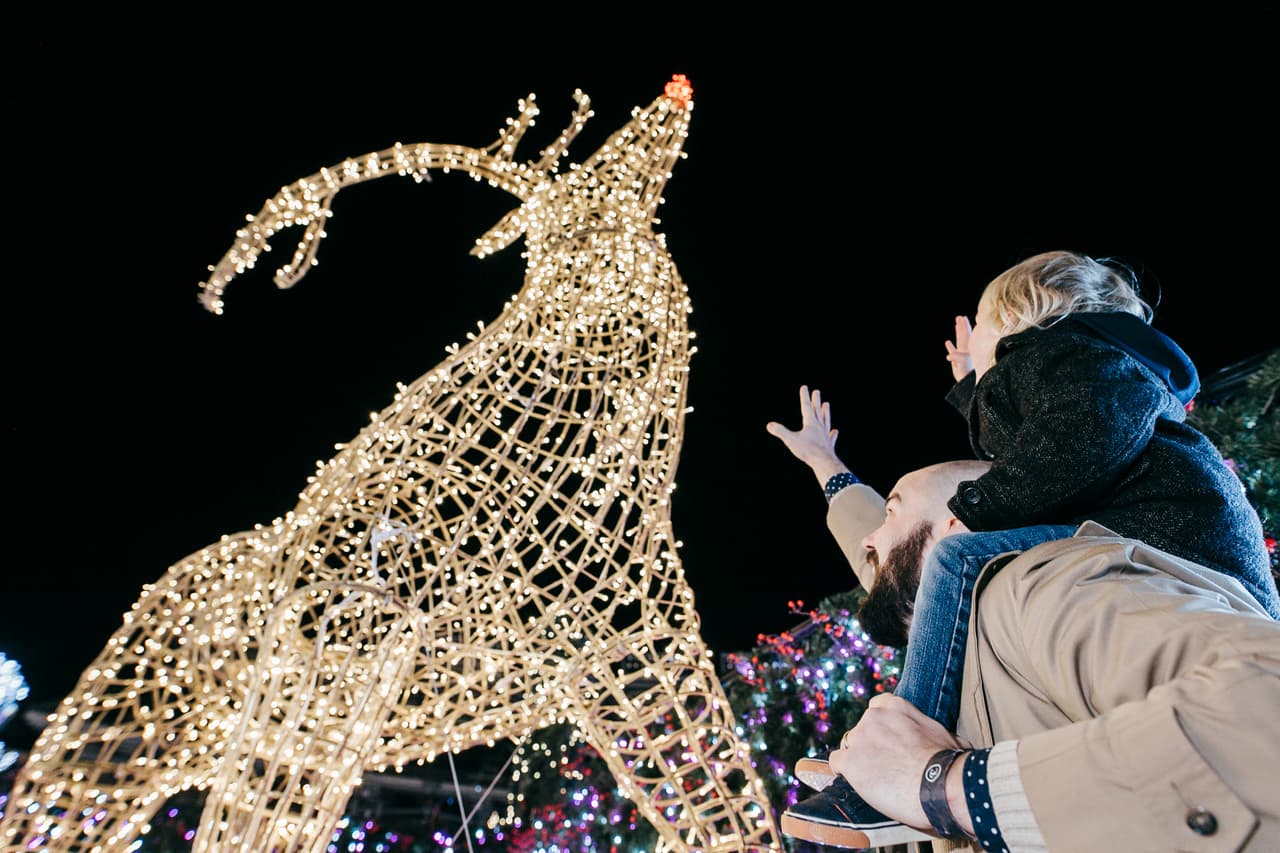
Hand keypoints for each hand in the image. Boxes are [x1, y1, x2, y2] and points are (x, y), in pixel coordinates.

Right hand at [765, 386, 848, 484]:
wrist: (824, 462)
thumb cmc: (808, 451)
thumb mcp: (791, 440)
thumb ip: (780, 432)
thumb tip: (769, 425)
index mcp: (810, 423)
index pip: (806, 407)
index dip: (804, 397)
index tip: (805, 387)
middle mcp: (819, 427)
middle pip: (817, 411)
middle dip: (816, 401)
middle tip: (817, 391)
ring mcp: (825, 435)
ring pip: (825, 420)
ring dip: (825, 412)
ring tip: (826, 404)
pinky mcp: (829, 445)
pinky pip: (831, 437)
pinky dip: (832, 433)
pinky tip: (834, 431)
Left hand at [827, 694, 969, 831]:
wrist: (941, 785)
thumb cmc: (950, 763)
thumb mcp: (947, 735)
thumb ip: (932, 732)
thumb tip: (951, 743)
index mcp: (895, 707)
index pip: (876, 708)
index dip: (881, 728)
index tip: (888, 741)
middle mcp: (873, 717)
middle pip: (861, 730)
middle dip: (871, 745)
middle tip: (885, 765)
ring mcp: (859, 738)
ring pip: (849, 747)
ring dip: (859, 760)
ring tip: (876, 779)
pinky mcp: (851, 762)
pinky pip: (836, 764)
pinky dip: (844, 773)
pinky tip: (856, 782)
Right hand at [944, 315, 973, 381]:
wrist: (970, 384)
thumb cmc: (970, 373)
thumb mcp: (964, 363)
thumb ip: (957, 358)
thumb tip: (948, 356)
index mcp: (970, 348)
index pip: (968, 333)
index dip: (965, 325)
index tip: (963, 317)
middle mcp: (967, 350)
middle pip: (964, 335)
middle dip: (962, 326)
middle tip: (959, 317)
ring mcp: (962, 356)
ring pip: (960, 341)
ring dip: (958, 333)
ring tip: (956, 325)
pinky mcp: (957, 362)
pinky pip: (953, 352)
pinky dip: (950, 347)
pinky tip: (947, 342)